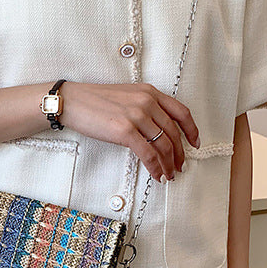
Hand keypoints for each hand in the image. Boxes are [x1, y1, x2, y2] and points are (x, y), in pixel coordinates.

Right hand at [61, 81, 200, 181]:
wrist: (72, 101)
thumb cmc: (94, 101)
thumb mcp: (126, 96)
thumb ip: (144, 108)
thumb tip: (156, 131)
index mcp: (150, 92)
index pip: (181, 112)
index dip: (192, 130)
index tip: (195, 144)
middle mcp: (147, 102)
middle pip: (173, 133)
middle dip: (180, 154)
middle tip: (180, 167)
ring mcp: (137, 116)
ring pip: (163, 145)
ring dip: (169, 164)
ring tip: (169, 175)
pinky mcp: (125, 131)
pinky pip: (148, 153)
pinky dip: (155, 167)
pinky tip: (157, 175)